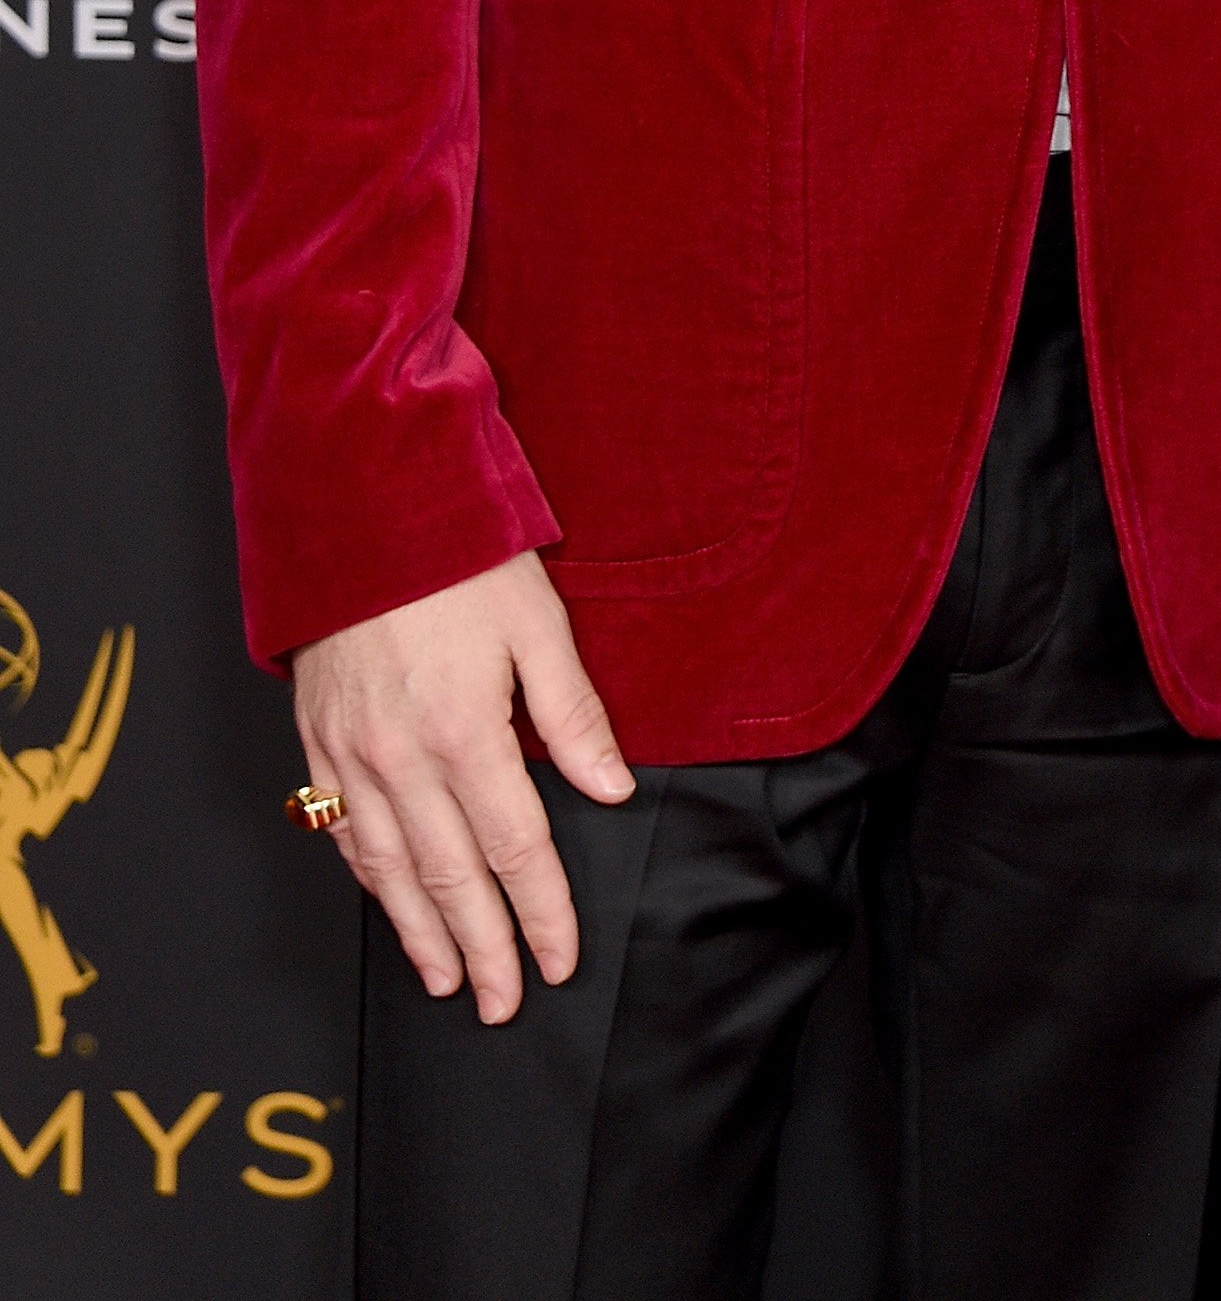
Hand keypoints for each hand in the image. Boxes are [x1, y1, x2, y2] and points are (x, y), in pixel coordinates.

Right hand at [290, 549, 632, 1017]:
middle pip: (450, 877)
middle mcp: (400, 757)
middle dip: (483, 947)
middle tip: (502, 1003)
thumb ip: (572, 714)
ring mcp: (350, 754)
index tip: (559, 962)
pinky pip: (343, 829)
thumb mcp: (536, 622)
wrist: (359, 509)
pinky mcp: (317, 739)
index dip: (541, 911)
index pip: (514, 847)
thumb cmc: (460, 557)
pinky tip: (389, 901)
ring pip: (390, 868)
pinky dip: (369, 877)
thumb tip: (612, 788)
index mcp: (464, 731)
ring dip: (421, 931)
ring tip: (447, 980)